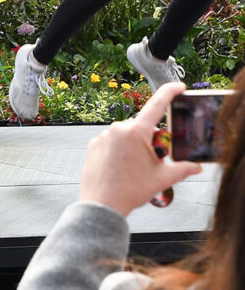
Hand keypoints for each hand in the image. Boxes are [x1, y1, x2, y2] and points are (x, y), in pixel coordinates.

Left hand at [77, 82, 201, 216]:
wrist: (102, 203)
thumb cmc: (131, 190)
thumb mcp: (163, 179)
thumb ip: (183, 169)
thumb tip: (197, 167)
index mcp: (136, 132)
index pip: (157, 105)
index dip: (169, 93)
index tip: (179, 86)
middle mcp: (118, 128)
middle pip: (143, 128)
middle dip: (151, 141)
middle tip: (152, 162)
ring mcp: (103, 135)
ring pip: (127, 136)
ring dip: (134, 146)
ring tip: (133, 169)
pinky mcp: (94, 144)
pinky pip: (112, 143)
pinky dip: (120, 151)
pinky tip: (120, 168)